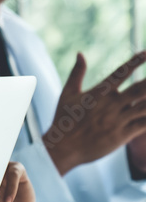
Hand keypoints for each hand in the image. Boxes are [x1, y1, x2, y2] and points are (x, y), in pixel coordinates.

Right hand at [43, 52, 145, 175]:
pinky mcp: (122, 135)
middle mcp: (111, 104)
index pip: (120, 73)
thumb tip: (80, 53)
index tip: (145, 53)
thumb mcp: (67, 94)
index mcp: (99, 93)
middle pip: (139, 88)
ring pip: (145, 106)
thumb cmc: (63, 119)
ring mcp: (118, 120)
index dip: (135, 62)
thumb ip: (76, 73)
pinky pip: (143, 124)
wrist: (63, 148)